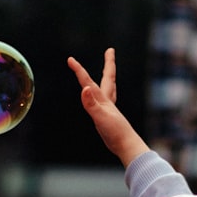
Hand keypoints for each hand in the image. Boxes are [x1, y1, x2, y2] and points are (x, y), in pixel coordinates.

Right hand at [67, 49, 148, 167]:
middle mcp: (107, 101)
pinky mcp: (109, 117)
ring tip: (108, 70)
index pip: (88, 82)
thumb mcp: (100, 118)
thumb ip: (91, 104)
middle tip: (110, 51)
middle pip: (108, 77)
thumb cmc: (115, 133)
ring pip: (109, 88)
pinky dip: (105, 93)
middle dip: (108, 63)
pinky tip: (103, 97)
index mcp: (103, 100)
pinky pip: (106, 100)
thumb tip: (84, 88)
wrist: (127, 145)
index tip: (70, 59)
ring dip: (107, 77)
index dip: (79, 70)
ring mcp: (109, 108)